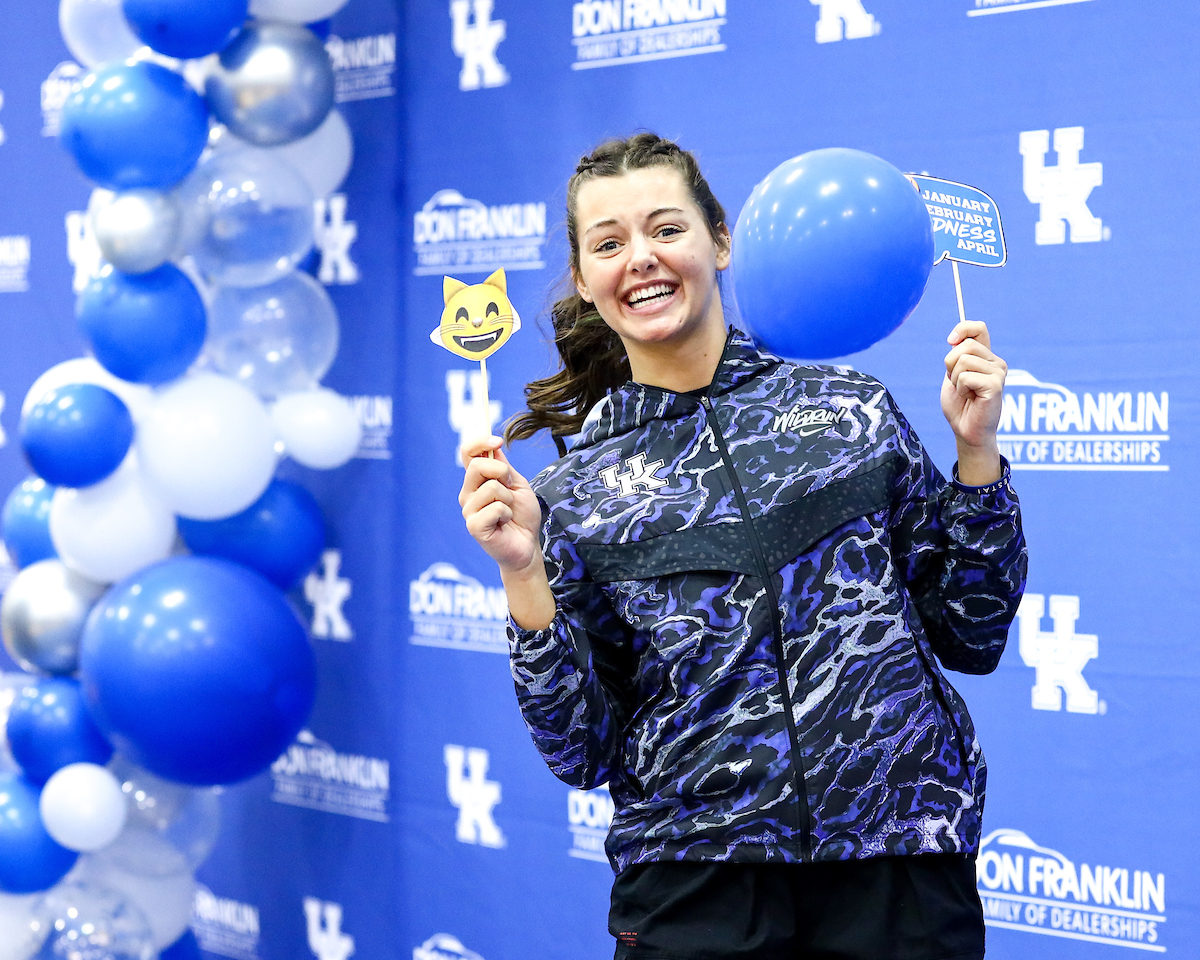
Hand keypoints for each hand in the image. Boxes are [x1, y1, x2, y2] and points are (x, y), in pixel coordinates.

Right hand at [458, 436, 542, 573]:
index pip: (467, 453)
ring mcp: (468, 510)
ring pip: (491, 488)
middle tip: (511, 489)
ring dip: (509, 499)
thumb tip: (492, 446)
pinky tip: (504, 523)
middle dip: (502, 473)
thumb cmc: (522, 515)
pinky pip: (495, 508)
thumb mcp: (517, 484)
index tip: (497, 441)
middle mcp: (468, 493)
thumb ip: (503, 467)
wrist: (527, 544)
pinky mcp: (474, 526)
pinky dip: (507, 513)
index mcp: (477, 480)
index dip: (479, 442)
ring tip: (508, 512)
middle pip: (477, 466)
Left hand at [941, 320, 1005, 483]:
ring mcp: (998, 372)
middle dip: (950, 365)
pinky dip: (960, 389)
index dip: (962, 329)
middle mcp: (995, 362)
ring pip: (963, 361)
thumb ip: (956, 357)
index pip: (978, 328)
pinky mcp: (996, 384)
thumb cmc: (960, 406)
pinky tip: (971, 399)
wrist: (966, 430)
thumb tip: (954, 338)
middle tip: (957, 383)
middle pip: (965, 345)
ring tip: (965, 393)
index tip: (950, 340)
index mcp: (986, 357)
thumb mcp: (953, 376)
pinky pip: (965, 377)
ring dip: (955, 380)